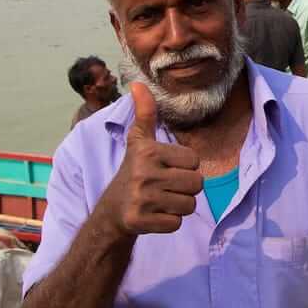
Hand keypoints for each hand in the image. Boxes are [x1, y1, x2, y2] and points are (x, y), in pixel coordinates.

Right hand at [97, 82, 202, 235]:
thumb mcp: (138, 141)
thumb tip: (138, 84)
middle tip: (166, 187)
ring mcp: (142, 199)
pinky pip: (177, 223)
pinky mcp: (141, 221)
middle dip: (186, 188)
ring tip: (161, 200)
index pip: (195, 161)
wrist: (111, 211)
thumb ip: (145, 113)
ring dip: (179, 206)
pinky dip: (169, 222)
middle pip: (196, 184)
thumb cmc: (133, 172)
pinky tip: (155, 215)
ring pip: (189, 205)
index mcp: (148, 151)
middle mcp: (144, 174)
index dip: (185, 167)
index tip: (167, 169)